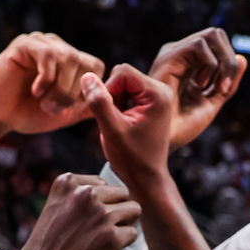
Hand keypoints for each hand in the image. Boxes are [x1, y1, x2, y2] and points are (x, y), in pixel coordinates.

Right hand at [0, 33, 105, 134]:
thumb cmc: (29, 114)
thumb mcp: (65, 113)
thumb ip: (86, 107)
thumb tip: (113, 103)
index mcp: (70, 63)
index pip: (96, 66)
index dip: (88, 91)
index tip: (72, 109)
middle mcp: (58, 48)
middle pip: (84, 62)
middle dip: (73, 92)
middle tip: (54, 108)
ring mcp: (42, 43)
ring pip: (68, 58)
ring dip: (59, 88)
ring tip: (44, 103)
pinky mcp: (24, 44)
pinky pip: (47, 54)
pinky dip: (46, 78)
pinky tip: (36, 92)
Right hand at [18, 172, 141, 249]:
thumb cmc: (49, 246)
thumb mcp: (58, 207)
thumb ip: (82, 197)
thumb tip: (124, 195)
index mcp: (68, 182)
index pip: (103, 184)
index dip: (99, 204)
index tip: (81, 221)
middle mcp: (85, 193)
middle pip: (122, 193)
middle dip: (115, 211)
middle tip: (97, 231)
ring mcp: (100, 215)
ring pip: (133, 210)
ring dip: (122, 226)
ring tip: (101, 240)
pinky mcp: (110, 237)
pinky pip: (132, 233)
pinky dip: (122, 244)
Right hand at [82, 65, 176, 192]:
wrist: (146, 178)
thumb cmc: (131, 159)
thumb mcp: (111, 130)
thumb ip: (99, 102)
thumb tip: (87, 76)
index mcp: (157, 94)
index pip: (122, 71)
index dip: (107, 88)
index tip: (107, 113)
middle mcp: (161, 90)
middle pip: (123, 75)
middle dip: (111, 95)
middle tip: (113, 121)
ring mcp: (158, 96)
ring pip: (123, 84)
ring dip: (113, 101)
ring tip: (118, 124)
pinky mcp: (151, 103)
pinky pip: (127, 93)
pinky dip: (118, 106)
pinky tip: (121, 124)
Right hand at [148, 27, 246, 148]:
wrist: (165, 139)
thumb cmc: (183, 127)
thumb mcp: (212, 102)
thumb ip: (228, 83)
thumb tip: (243, 58)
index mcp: (189, 64)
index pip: (218, 46)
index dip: (229, 63)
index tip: (224, 90)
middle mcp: (181, 55)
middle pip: (216, 35)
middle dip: (229, 59)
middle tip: (224, 86)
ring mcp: (174, 54)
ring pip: (211, 35)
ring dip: (223, 61)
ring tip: (213, 86)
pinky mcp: (169, 56)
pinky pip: (199, 45)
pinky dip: (210, 64)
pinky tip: (201, 84)